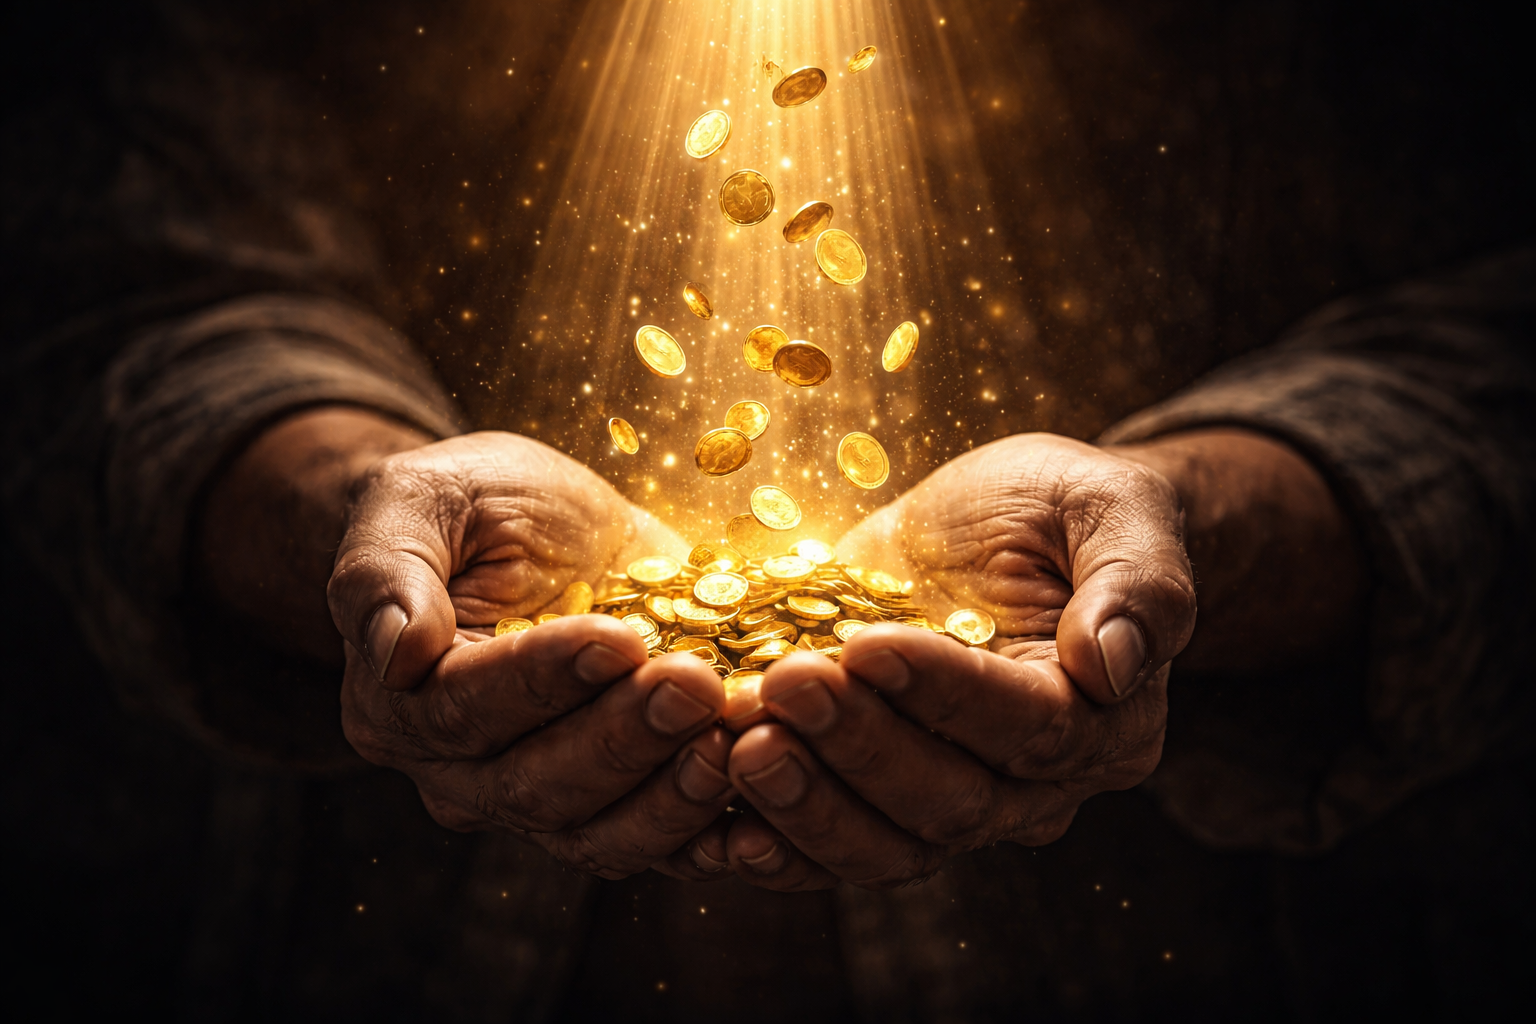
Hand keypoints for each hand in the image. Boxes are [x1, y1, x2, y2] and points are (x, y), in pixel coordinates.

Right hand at [327, 431, 737, 877]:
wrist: (549, 529)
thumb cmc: (476, 503)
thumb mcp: (422, 499)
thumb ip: (387, 569)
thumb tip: (397, 652)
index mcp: (401, 703)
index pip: (467, 709)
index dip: (543, 681)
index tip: (616, 638)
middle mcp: (463, 774)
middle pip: (537, 785)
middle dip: (623, 737)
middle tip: (695, 683)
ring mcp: (544, 802)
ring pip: (602, 832)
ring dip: (672, 795)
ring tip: (732, 737)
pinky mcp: (622, 804)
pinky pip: (663, 847)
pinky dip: (714, 837)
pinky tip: (764, 811)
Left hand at [711, 433, 1196, 888]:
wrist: (1001, 528)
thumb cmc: (1063, 507)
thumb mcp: (1113, 508)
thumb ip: (1138, 583)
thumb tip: (1110, 665)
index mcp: (1106, 720)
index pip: (1029, 728)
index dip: (945, 692)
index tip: (867, 643)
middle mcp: (1035, 784)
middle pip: (951, 801)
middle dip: (860, 746)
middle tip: (782, 686)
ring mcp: (953, 797)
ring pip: (888, 845)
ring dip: (809, 804)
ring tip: (740, 743)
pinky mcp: (878, 792)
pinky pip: (833, 851)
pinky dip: (781, 847)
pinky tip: (722, 829)